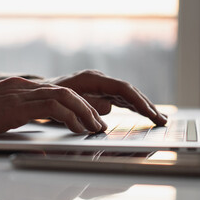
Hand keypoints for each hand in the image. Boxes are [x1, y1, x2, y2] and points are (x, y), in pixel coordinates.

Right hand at [0, 77, 106, 144]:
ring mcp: (19, 93)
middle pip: (65, 91)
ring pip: (64, 96)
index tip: (87, 117)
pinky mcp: (16, 105)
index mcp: (18, 87)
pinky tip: (78, 128)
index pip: (56, 91)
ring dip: (84, 112)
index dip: (76, 103)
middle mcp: (22, 86)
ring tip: (94, 127)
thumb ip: (18, 119)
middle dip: (86, 107)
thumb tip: (40, 137)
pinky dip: (69, 117)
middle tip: (98, 123)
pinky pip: (51, 106)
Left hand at [47, 70, 166, 125]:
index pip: (122, 89)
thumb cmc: (48, 97)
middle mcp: (99, 80)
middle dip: (147, 106)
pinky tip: (145, 114)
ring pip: (127, 95)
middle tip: (162, 120)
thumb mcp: (65, 102)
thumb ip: (87, 105)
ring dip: (144, 107)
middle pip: (129, 92)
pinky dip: (134, 107)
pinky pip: (121, 99)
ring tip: (159, 119)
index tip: (150, 113)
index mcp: (92, 79)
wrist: (36, 91)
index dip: (138, 101)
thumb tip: (109, 109)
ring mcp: (100, 86)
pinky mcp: (99, 92)